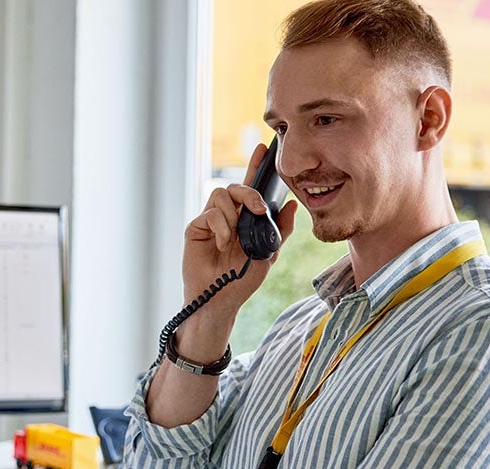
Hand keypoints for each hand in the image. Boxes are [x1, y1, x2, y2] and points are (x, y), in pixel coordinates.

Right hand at [178, 144, 297, 358]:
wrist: (220, 300)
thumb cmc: (242, 279)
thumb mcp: (270, 254)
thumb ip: (280, 230)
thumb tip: (293, 205)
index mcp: (244, 219)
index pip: (250, 187)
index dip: (255, 166)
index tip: (264, 148)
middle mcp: (226, 216)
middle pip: (234, 186)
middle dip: (249, 193)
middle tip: (259, 209)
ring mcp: (210, 221)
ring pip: (220, 195)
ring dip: (233, 215)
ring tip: (235, 237)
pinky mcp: (196, 227)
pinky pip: (210, 214)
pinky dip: (221, 228)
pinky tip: (223, 245)